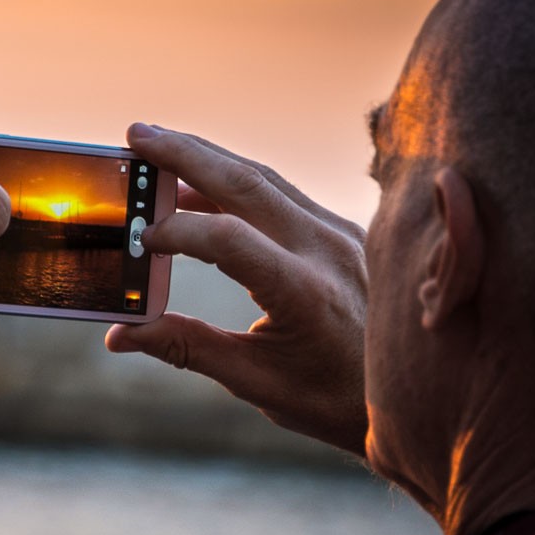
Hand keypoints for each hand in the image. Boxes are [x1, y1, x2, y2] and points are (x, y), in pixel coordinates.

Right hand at [106, 124, 368, 456]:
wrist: (414, 388)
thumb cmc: (332, 398)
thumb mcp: (255, 381)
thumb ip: (187, 349)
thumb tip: (120, 335)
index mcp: (305, 293)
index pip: (229, 240)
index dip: (177, 231)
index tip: (139, 240)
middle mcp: (327, 249)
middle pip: (245, 182)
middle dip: (184, 154)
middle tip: (135, 136)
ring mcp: (339, 232)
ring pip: (262, 178)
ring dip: (206, 157)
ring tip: (156, 144)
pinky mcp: (341, 228)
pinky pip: (279, 192)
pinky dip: (232, 180)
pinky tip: (196, 184)